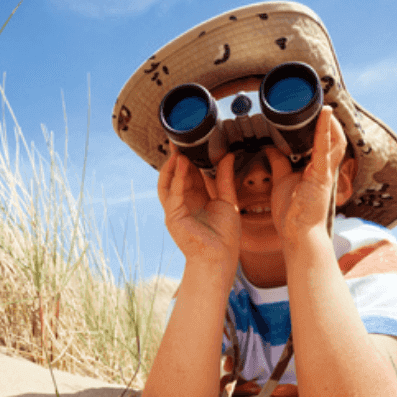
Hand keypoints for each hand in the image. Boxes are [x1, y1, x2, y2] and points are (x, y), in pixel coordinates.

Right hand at [157, 144, 240, 273]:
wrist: (219, 258)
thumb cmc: (225, 237)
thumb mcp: (228, 201)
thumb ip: (226, 178)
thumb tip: (228, 155)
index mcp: (197, 199)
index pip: (191, 174)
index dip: (192, 158)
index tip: (195, 142)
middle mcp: (184, 203)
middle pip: (177, 175)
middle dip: (178, 157)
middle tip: (182, 138)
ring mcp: (176, 209)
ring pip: (169, 181)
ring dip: (172, 165)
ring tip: (178, 148)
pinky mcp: (173, 216)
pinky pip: (172, 193)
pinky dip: (176, 178)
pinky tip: (181, 164)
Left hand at [263, 106, 346, 249]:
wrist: (297, 234)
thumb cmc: (292, 213)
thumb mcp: (281, 180)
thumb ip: (278, 162)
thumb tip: (270, 147)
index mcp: (316, 169)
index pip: (323, 142)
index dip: (322, 125)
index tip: (314, 108)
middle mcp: (324, 168)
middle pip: (333, 138)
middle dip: (329, 120)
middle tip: (321, 101)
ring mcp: (325, 172)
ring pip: (335, 140)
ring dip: (330, 121)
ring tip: (324, 102)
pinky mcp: (322, 176)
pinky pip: (325, 149)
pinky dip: (324, 130)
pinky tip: (325, 113)